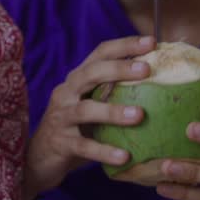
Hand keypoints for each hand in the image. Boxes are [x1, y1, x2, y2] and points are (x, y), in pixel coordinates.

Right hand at [23, 35, 155, 199]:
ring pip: (86, 110)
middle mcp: (67, 93)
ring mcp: (61, 117)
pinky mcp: (61, 143)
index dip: (124, 45)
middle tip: (146, 70)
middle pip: (91, 73)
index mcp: (78, 79)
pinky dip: (104, 151)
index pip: (100, 54)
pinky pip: (84, 146)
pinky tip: (124, 156)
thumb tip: (159, 85)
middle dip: (119, 69)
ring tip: (139, 115)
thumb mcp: (93, 105)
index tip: (151, 42)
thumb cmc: (76, 128)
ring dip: (113, 111)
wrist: (40, 157)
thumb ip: (114, 94)